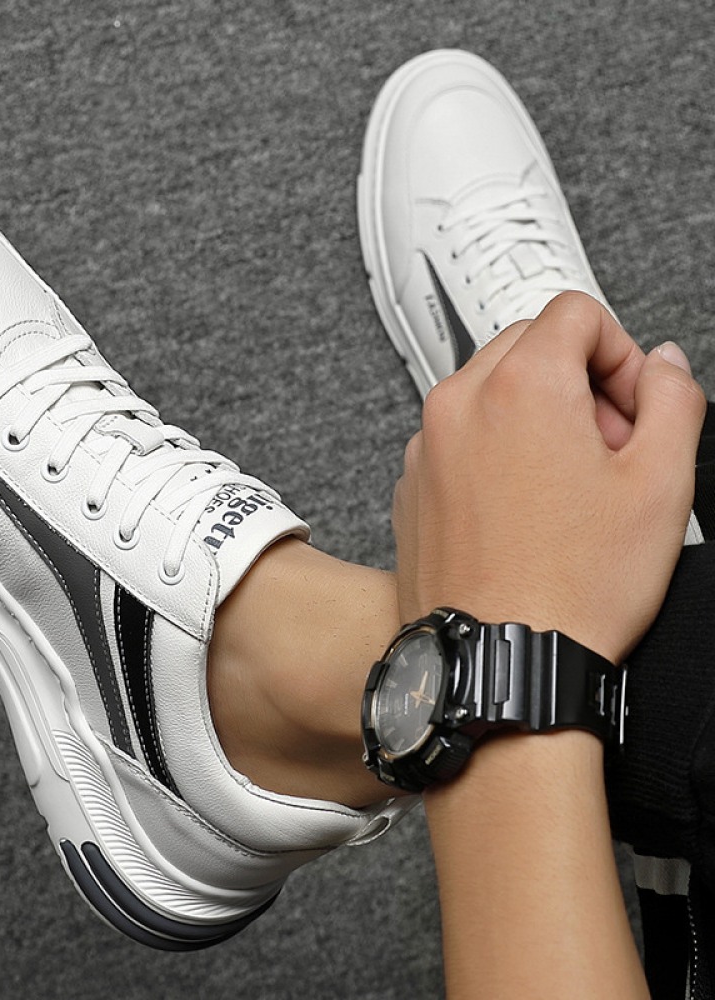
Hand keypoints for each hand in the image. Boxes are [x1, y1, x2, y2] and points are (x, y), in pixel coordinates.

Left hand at [392, 291, 705, 663]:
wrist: (499, 660)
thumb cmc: (571, 587)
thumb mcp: (662, 483)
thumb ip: (672, 399)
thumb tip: (662, 364)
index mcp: (520, 385)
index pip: (575, 313)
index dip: (620, 353)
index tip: (632, 404)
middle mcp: (459, 404)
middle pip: (527, 345)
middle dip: (578, 381)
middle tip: (608, 446)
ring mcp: (425, 446)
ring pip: (489, 392)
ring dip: (534, 416)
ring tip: (567, 486)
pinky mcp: (410, 484)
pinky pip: (457, 439)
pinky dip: (492, 451)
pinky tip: (523, 511)